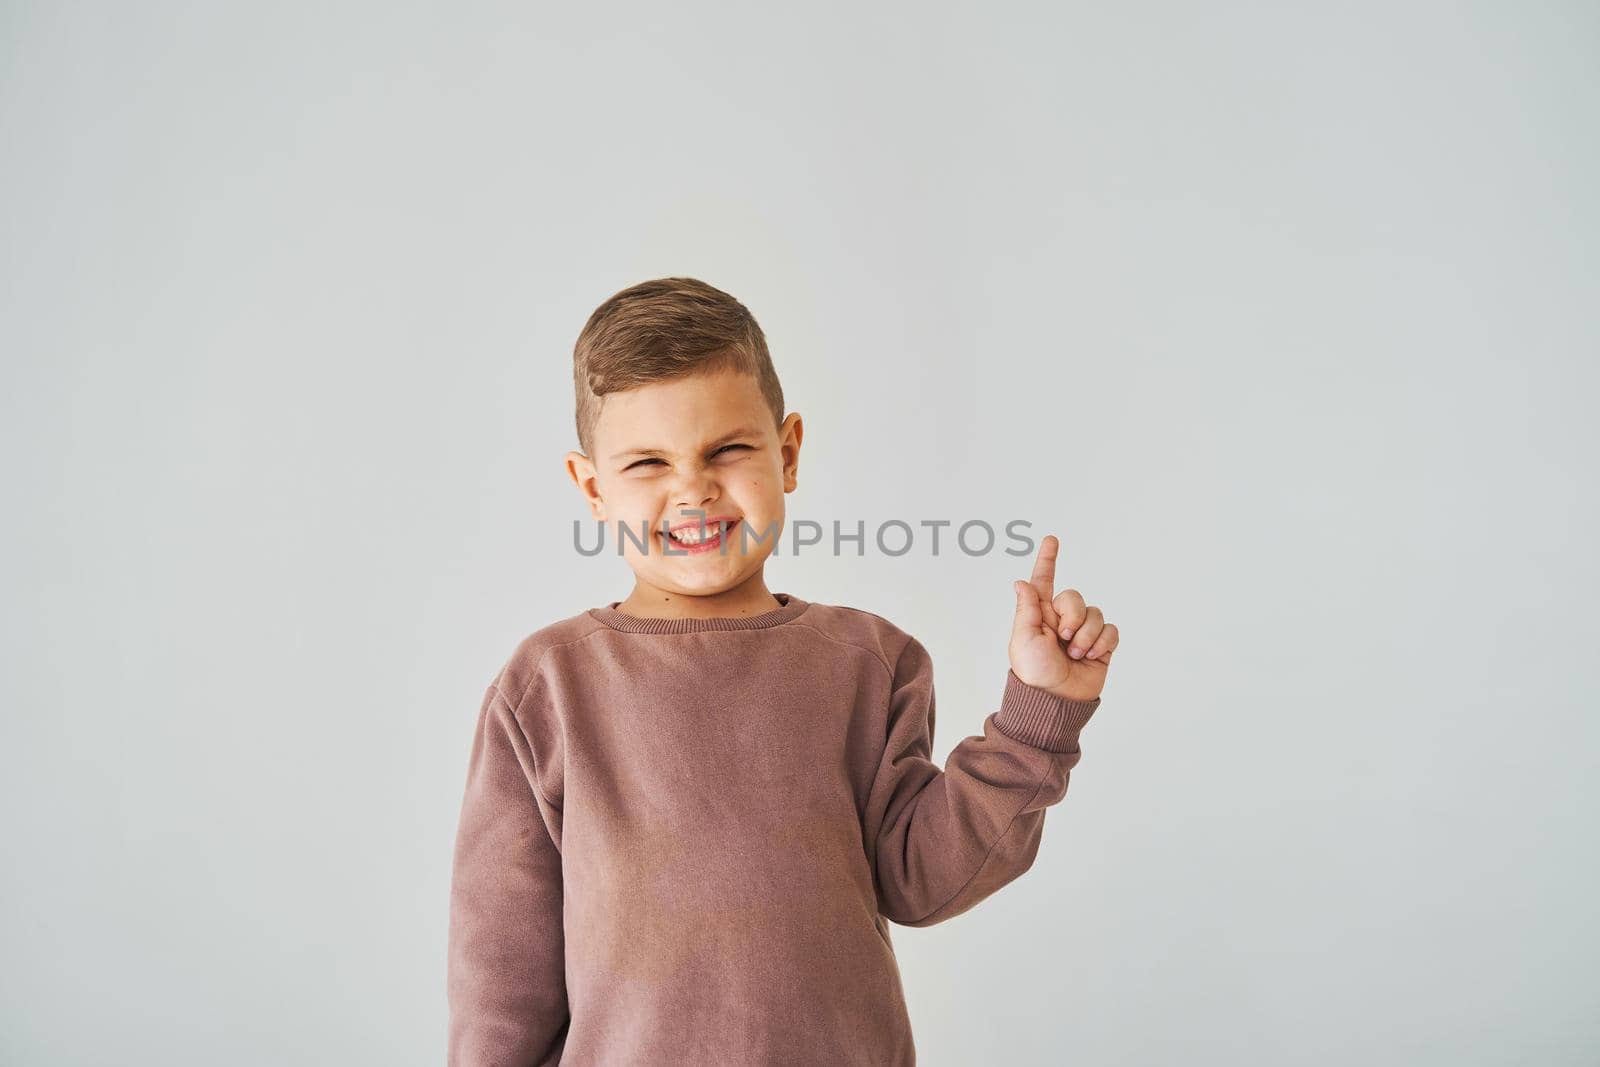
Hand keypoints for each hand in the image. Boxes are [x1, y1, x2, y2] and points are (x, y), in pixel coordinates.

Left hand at [1010, 534, 1118, 702]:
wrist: (1056, 701)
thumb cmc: (1034, 673)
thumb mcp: (1023, 640)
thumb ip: (1027, 609)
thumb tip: (1021, 582)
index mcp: (1040, 614)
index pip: (1044, 581)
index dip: (1048, 560)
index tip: (1052, 540)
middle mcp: (1062, 619)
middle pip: (1075, 597)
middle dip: (1072, 616)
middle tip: (1064, 638)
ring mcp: (1082, 632)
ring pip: (1095, 614)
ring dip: (1086, 635)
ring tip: (1075, 654)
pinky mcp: (1101, 645)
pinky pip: (1111, 630)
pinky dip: (1102, 642)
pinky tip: (1091, 655)